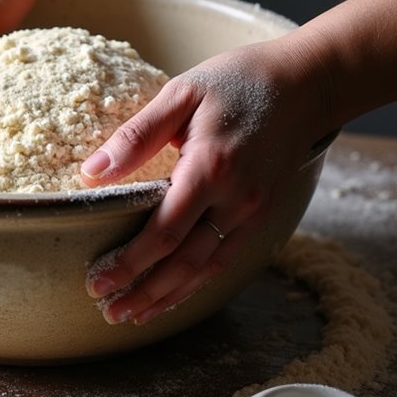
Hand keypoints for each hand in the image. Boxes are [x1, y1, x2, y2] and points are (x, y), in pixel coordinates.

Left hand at [79, 37, 331, 324]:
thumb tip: (90, 173)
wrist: (306, 83)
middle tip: (108, 312)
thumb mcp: (180, 94)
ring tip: (132, 314)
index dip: (129, 263)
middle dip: (144, 291)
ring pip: (207, 268)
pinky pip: (227, 258)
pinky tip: (172, 294)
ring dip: (169, 296)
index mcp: (210, 168)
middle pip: (185, 262)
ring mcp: (254, 211)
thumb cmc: (236, 82)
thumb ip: (136, 136)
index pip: (164, 232)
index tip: (97, 281)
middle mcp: (236, 199)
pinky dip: (197, 282)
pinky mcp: (262, 214)